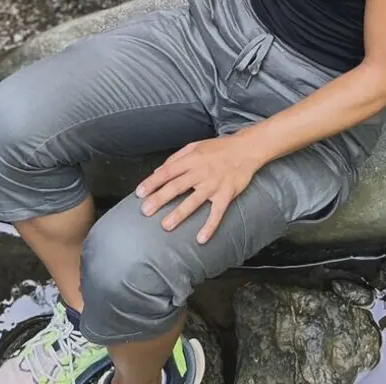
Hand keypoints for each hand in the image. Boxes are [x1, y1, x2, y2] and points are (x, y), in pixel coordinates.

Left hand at [135, 136, 260, 243]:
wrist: (246, 149)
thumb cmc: (219, 148)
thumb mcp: (195, 146)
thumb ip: (175, 158)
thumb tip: (158, 171)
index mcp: (191, 159)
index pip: (167, 172)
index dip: (152, 182)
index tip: (139, 193)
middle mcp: (201, 172)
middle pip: (176, 186)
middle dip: (159, 199)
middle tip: (145, 211)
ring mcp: (214, 184)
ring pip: (194, 201)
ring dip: (179, 214)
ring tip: (165, 226)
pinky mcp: (226, 194)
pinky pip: (217, 212)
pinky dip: (210, 226)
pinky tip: (201, 239)